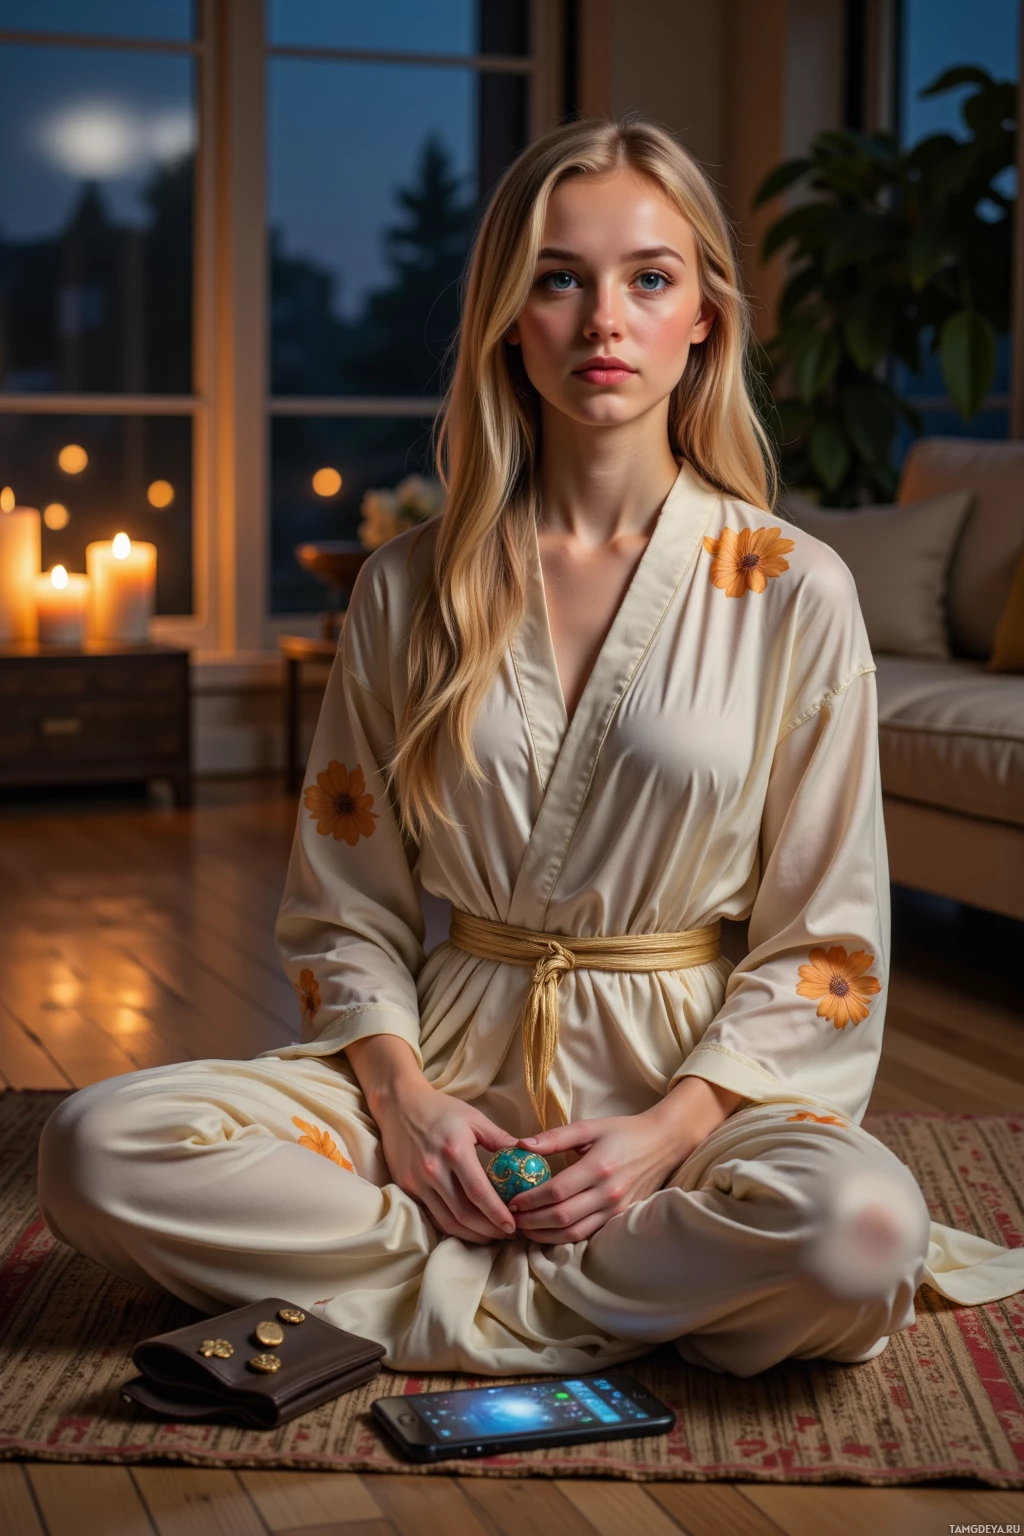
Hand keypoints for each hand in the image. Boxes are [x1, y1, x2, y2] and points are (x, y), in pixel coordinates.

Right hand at [373, 1077, 518, 1244]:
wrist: (400, 1105)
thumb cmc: (441, 1110)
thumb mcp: (475, 1119)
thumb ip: (501, 1139)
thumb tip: (529, 1155)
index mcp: (454, 1151)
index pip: (479, 1193)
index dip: (497, 1214)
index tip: (514, 1226)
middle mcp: (433, 1170)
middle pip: (464, 1214)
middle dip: (489, 1230)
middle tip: (507, 1234)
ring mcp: (417, 1182)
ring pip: (447, 1221)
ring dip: (472, 1235)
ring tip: (491, 1235)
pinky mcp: (407, 1188)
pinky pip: (432, 1216)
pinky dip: (452, 1227)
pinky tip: (468, 1228)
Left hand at [507, 1076, 747, 1244]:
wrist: (663, 1143)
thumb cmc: (623, 1132)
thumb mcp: (589, 1127)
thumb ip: (555, 1137)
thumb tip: (521, 1146)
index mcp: (598, 1167)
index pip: (556, 1192)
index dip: (530, 1200)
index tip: (511, 1200)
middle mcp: (608, 1193)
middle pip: (562, 1217)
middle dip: (532, 1222)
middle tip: (512, 1219)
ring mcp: (616, 1209)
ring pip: (574, 1233)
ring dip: (545, 1236)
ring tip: (525, 1230)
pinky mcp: (621, 1218)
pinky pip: (589, 1234)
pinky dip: (565, 1238)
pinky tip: (549, 1233)